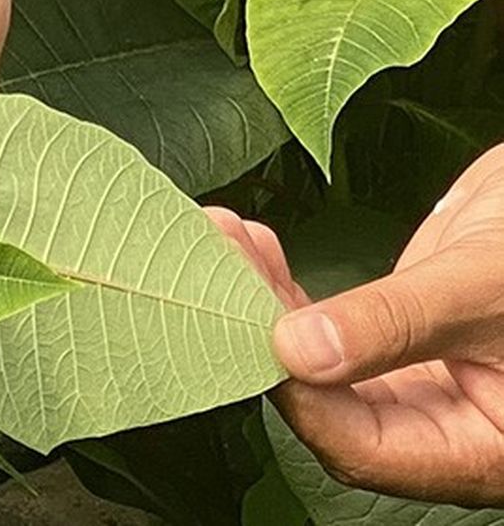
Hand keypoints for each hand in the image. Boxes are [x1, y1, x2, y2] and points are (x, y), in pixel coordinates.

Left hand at [209, 144, 503, 505]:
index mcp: (481, 448)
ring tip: (223, 244)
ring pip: (319, 363)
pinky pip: (329, 328)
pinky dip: (287, 289)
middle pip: (329, 406)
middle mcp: (447, 426)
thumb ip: (397, 322)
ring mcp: (421, 382)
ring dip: (264, 303)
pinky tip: (255, 247)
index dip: (301, 396)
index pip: (363, 446)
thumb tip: (300, 351)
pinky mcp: (402, 339)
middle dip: (263, 339)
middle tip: (216, 272)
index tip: (254, 333)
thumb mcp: (484, 288)